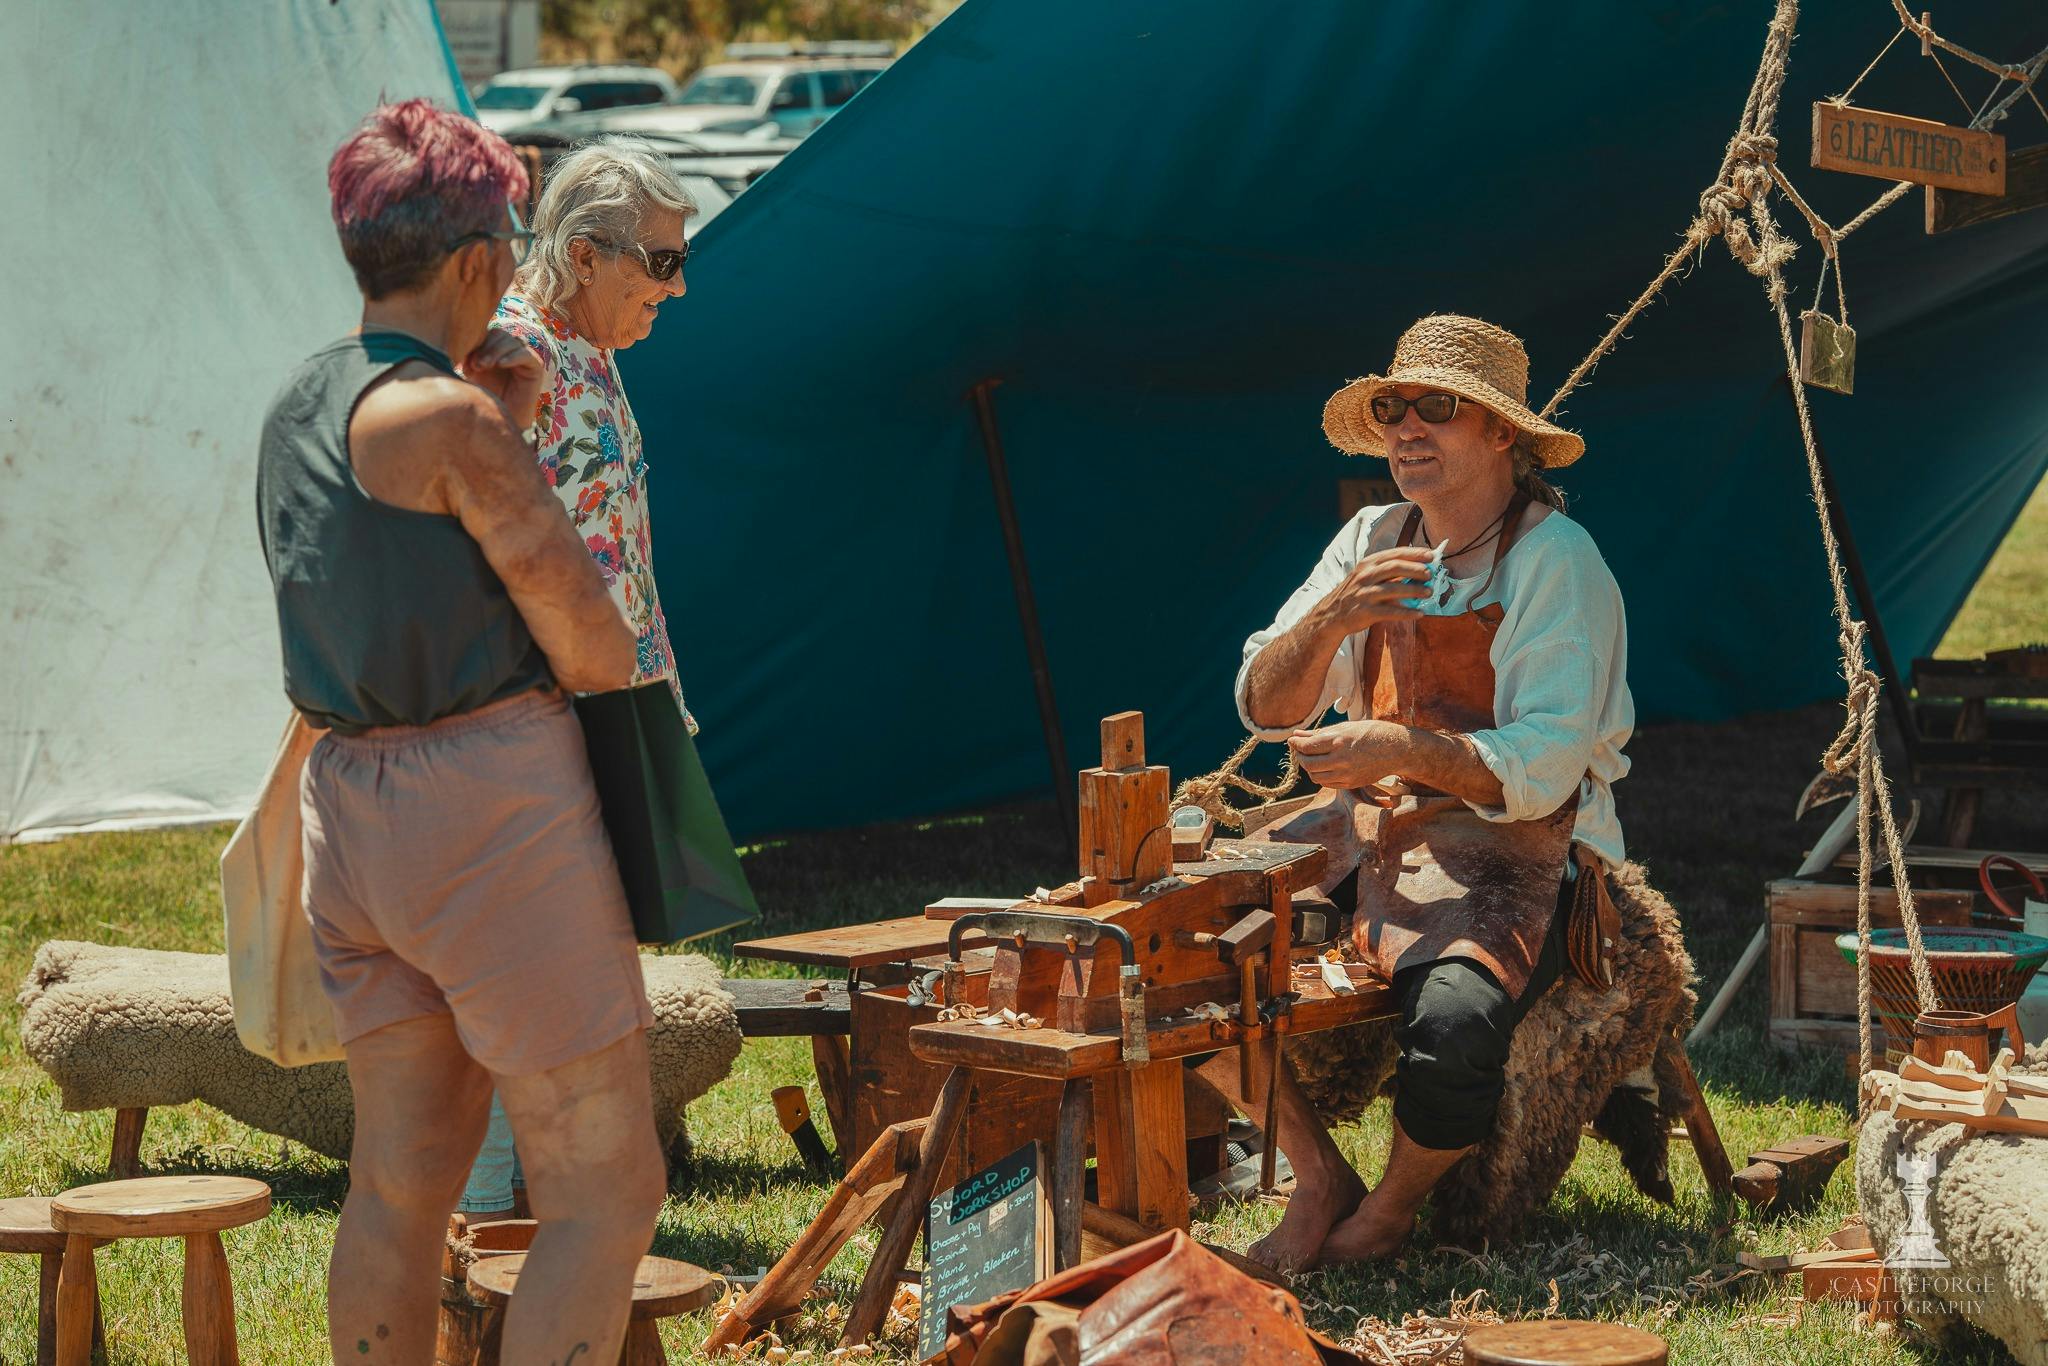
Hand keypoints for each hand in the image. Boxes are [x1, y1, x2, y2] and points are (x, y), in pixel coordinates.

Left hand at [461, 330, 545, 432]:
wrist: (505, 420)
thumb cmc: (488, 399)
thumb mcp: (473, 375)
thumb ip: (469, 358)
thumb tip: (459, 345)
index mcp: (495, 349)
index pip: (487, 334)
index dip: (475, 343)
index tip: (463, 361)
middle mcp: (510, 351)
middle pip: (499, 334)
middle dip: (485, 346)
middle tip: (476, 364)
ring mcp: (524, 357)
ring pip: (511, 341)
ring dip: (496, 351)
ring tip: (484, 366)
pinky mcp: (535, 367)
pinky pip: (525, 354)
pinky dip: (512, 356)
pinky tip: (500, 365)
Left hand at [1288, 719, 1414, 790]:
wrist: (1396, 750)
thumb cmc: (1371, 733)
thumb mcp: (1345, 727)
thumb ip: (1319, 733)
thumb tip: (1297, 735)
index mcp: (1340, 741)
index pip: (1307, 747)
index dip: (1296, 744)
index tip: (1292, 741)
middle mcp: (1342, 760)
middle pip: (1308, 764)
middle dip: (1300, 757)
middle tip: (1300, 750)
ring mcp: (1347, 774)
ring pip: (1315, 776)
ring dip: (1309, 768)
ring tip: (1312, 758)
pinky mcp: (1351, 784)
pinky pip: (1327, 783)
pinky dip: (1320, 776)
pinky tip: (1323, 767)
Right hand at [1308, 546, 1435, 637]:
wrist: (1332, 615)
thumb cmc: (1356, 593)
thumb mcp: (1367, 576)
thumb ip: (1389, 572)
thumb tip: (1419, 569)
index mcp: (1368, 564)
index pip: (1394, 554)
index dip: (1414, 554)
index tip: (1431, 556)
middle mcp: (1365, 576)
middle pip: (1394, 568)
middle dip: (1415, 569)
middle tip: (1430, 574)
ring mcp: (1364, 594)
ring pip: (1393, 589)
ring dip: (1414, 590)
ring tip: (1428, 593)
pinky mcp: (1365, 612)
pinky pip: (1390, 612)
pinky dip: (1407, 612)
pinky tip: (1419, 614)